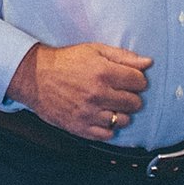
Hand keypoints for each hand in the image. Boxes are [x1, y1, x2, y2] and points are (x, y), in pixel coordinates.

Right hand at [5, 41, 151, 139]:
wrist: (35, 77)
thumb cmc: (66, 61)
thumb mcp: (94, 50)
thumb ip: (123, 56)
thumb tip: (148, 62)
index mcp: (104, 73)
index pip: (139, 82)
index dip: (137, 80)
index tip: (129, 80)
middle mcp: (98, 94)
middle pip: (135, 103)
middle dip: (131, 97)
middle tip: (120, 93)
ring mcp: (89, 113)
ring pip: (123, 121)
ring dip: (121, 113)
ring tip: (111, 105)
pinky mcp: (80, 127)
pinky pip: (107, 134)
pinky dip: (108, 127)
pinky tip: (101, 116)